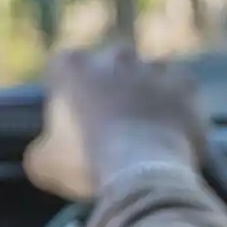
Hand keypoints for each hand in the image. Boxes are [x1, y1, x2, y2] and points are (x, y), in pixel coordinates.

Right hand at [24, 43, 206, 201]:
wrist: (143, 171)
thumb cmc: (86, 162)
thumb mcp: (43, 164)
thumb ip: (40, 149)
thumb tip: (45, 152)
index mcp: (74, 66)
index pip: (63, 67)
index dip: (67, 90)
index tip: (72, 115)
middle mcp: (114, 56)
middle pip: (109, 63)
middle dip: (110, 84)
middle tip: (111, 119)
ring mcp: (154, 67)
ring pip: (148, 72)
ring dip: (146, 90)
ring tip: (146, 124)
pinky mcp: (186, 85)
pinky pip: (181, 88)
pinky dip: (177, 103)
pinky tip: (174, 125)